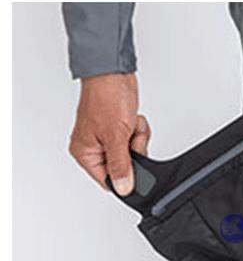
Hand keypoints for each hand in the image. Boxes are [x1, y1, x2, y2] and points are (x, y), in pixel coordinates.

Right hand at [69, 73, 150, 195]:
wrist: (114, 72)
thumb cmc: (106, 97)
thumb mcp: (116, 137)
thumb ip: (120, 165)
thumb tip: (123, 188)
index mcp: (84, 153)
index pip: (107, 180)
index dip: (124, 176)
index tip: (134, 165)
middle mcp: (94, 148)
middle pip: (123, 167)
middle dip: (133, 152)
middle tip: (130, 137)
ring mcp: (107, 138)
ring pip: (132, 154)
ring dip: (137, 139)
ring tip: (130, 124)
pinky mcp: (119, 129)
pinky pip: (135, 141)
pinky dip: (139, 131)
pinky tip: (133, 120)